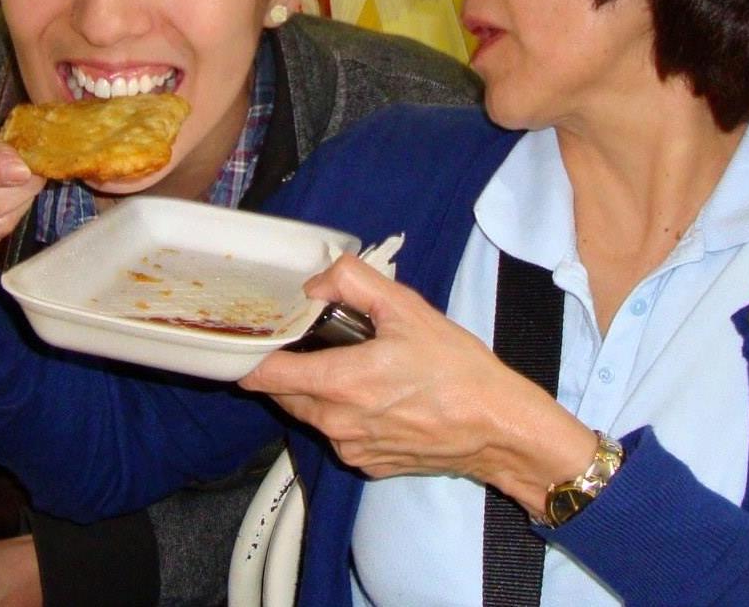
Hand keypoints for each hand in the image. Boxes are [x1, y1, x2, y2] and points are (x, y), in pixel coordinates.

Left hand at [240, 254, 596, 513]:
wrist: (497, 428)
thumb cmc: (456, 368)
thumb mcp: (407, 308)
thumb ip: (352, 282)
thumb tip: (314, 284)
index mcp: (339, 383)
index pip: (264, 375)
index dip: (252, 354)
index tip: (252, 334)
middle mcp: (335, 424)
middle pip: (283, 394)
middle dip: (288, 366)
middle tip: (310, 338)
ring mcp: (350, 448)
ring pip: (310, 414)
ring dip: (316, 389)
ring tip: (350, 361)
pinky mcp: (368, 465)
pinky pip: (339, 434)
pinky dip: (344, 413)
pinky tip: (377, 394)